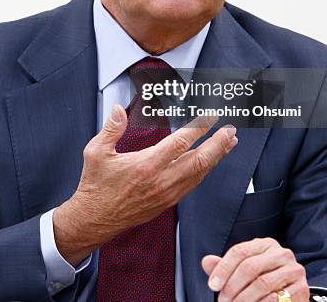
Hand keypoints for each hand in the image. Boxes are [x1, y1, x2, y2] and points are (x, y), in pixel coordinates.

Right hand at [53, 105, 237, 264]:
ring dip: (216, 157)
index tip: (211, 116)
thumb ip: (111, 128)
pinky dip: (204, 170)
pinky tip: (210, 162)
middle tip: (231, 130)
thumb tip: (119, 108)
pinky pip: (192, 184)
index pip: (180, 143)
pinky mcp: (167, 202)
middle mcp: (161, 181)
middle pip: (198, 160)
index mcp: (146, 165)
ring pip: (199, 174)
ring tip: (229, 143)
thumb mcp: (96, 152)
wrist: (94, 219)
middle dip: (217, 144)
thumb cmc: (96, 185)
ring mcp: (166, 194)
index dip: (199, 128)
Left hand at [202, 237, 308, 300]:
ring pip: (262, 283)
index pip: (240, 252)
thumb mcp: (244, 271)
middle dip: (232, 286)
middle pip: (250, 266)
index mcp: (266, 244)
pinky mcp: (302, 288)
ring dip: (243, 298)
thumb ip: (225, 267)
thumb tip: (206, 261)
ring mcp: (294, 270)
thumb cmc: (262, 281)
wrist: (290, 298)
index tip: (212, 285)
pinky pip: (276, 298)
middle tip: (222, 300)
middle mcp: (282, 253)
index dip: (223, 268)